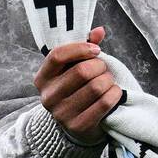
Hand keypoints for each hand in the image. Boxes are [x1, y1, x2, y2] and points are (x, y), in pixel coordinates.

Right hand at [33, 26, 122, 144]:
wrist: (76, 126)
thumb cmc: (76, 89)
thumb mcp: (74, 68)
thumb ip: (85, 48)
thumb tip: (99, 31)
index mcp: (42, 78)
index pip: (57, 55)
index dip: (80, 49)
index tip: (96, 50)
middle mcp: (48, 96)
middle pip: (82, 71)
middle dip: (100, 66)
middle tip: (103, 69)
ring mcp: (62, 114)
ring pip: (96, 87)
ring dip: (109, 81)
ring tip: (108, 81)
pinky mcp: (78, 126)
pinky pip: (105, 103)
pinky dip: (114, 94)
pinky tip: (113, 93)